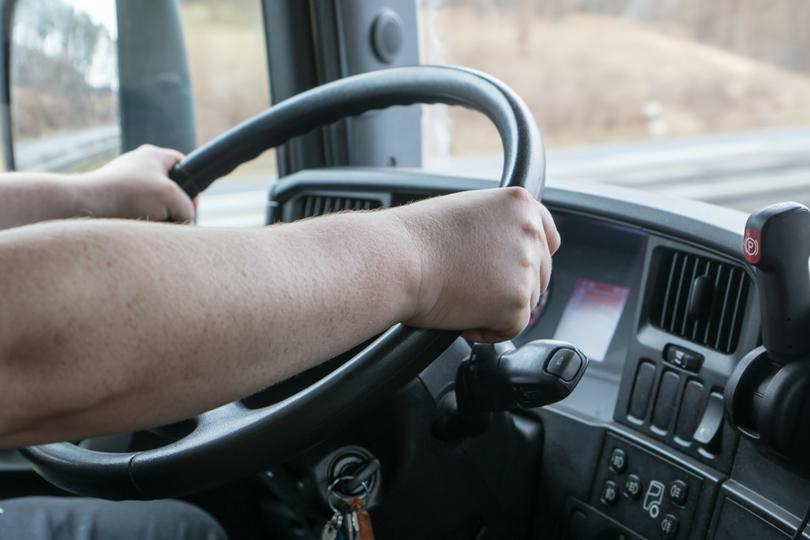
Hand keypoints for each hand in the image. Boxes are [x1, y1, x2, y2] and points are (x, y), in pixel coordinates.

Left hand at [79, 145, 193, 222]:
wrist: (85, 205)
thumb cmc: (130, 195)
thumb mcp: (173, 198)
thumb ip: (188, 208)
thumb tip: (183, 219)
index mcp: (153, 155)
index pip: (183, 164)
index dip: (192, 185)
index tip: (189, 204)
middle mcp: (138, 165)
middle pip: (169, 187)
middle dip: (173, 205)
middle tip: (171, 217)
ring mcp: (124, 181)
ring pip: (153, 202)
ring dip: (157, 216)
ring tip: (149, 224)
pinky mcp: (113, 199)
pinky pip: (136, 211)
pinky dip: (140, 221)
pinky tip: (135, 227)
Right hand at [395, 187, 559, 342]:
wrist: (397, 260)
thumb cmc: (414, 239)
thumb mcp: (466, 212)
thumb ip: (496, 227)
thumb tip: (505, 253)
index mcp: (519, 203)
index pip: (549, 237)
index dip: (531, 258)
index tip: (514, 271)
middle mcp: (529, 231)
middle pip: (540, 274)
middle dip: (511, 286)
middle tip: (475, 288)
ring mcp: (525, 267)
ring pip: (527, 302)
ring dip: (498, 307)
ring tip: (462, 298)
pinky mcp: (516, 302)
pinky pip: (512, 328)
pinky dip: (488, 330)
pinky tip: (462, 317)